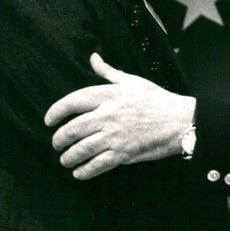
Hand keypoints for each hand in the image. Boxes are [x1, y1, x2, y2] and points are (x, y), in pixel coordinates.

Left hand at [44, 53, 195, 179]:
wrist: (181, 120)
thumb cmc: (158, 99)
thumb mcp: (133, 81)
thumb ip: (108, 72)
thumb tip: (93, 57)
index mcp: (109, 95)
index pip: (73, 101)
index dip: (56, 111)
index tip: (48, 120)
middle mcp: (108, 115)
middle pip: (72, 129)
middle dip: (59, 139)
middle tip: (56, 144)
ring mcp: (115, 135)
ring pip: (81, 149)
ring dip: (68, 157)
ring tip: (64, 159)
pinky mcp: (124, 153)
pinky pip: (97, 164)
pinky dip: (84, 170)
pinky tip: (78, 172)